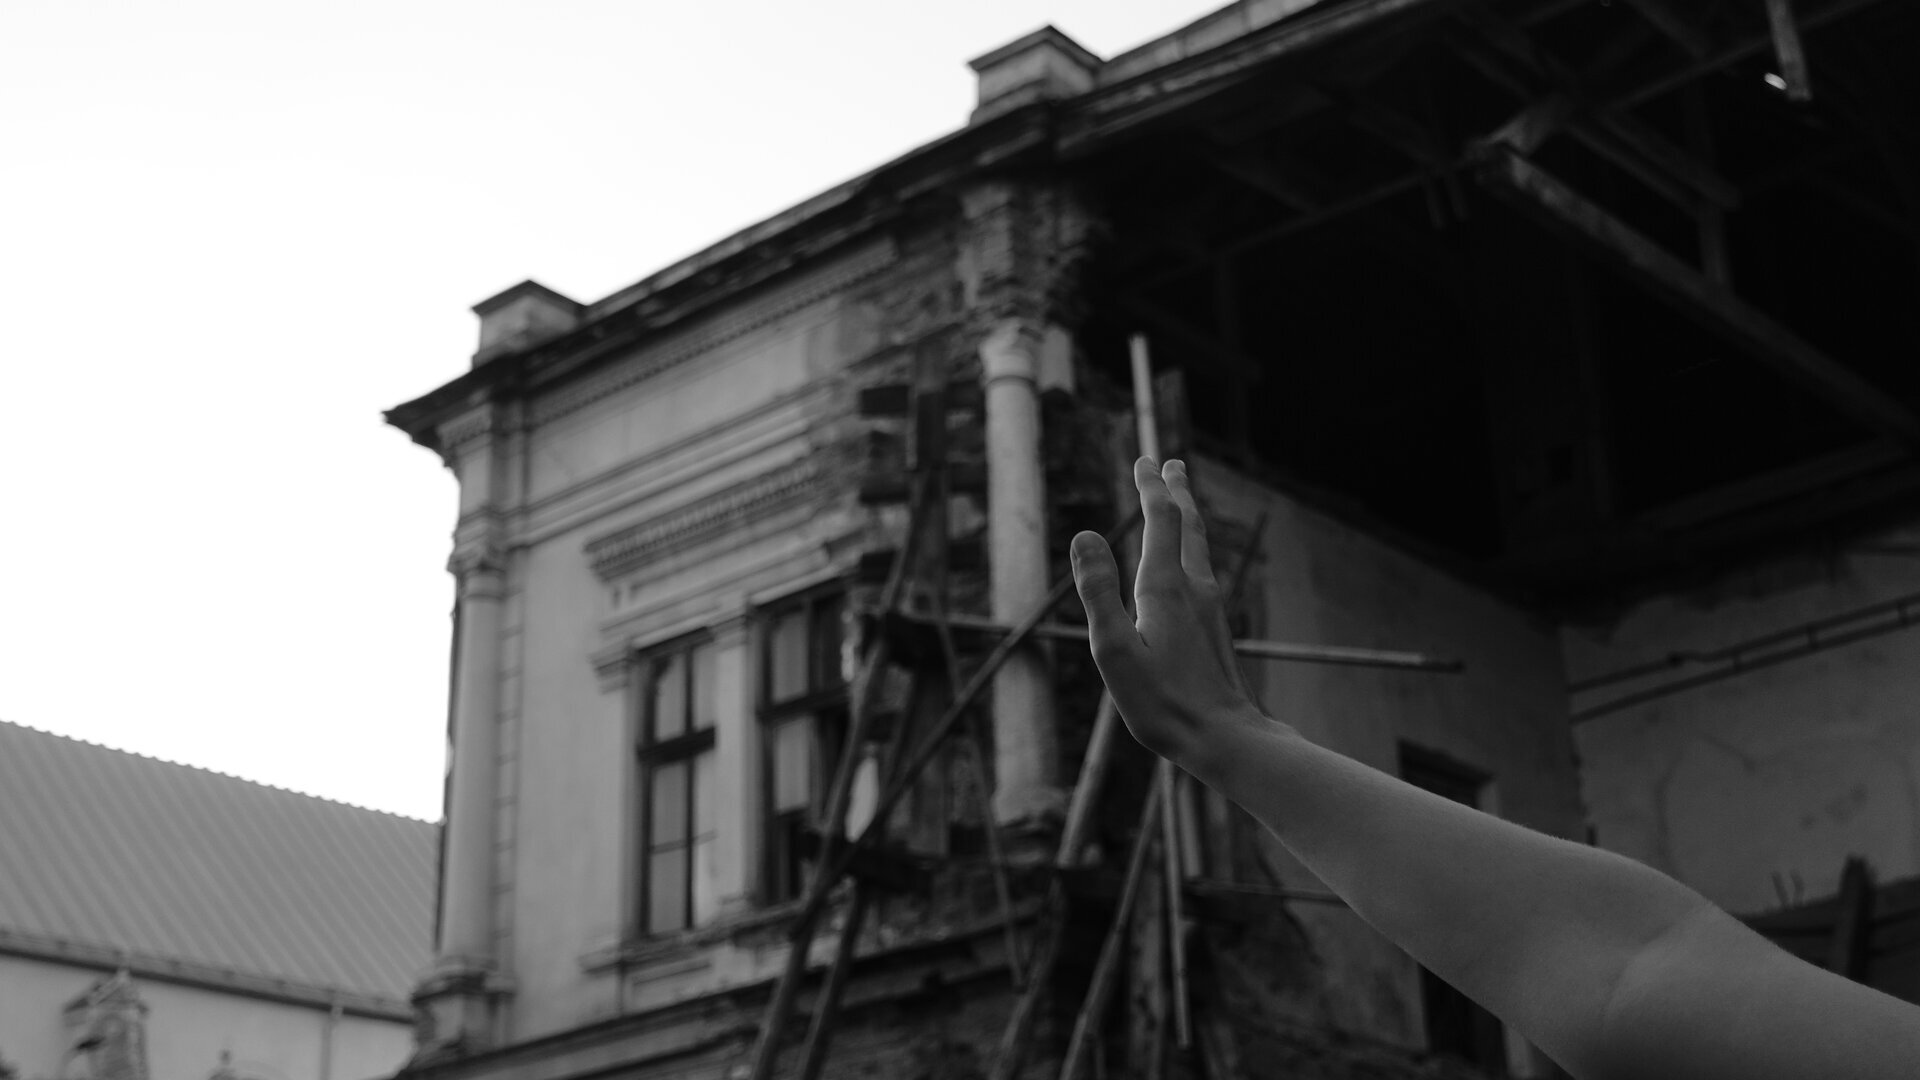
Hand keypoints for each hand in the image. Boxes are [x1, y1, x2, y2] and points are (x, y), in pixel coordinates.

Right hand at [1070, 457, 1271, 774]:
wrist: (1225, 738)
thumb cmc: (1162, 702)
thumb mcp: (1114, 649)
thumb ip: (1098, 591)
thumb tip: (1084, 535)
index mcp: (1165, 588)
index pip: (1160, 521)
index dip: (1150, 488)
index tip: (1144, 460)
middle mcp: (1194, 588)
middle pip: (1187, 526)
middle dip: (1176, 493)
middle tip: (1172, 463)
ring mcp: (1210, 608)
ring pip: (1199, 548)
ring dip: (1187, 518)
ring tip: (1181, 502)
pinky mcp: (1215, 628)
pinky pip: (1202, 572)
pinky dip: (1191, 550)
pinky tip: (1189, 567)